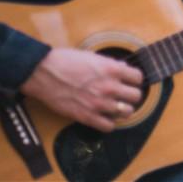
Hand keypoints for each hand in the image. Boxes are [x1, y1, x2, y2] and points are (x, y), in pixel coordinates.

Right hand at [20, 48, 143, 131]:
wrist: (44, 72)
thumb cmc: (66, 60)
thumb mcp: (93, 56)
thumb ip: (110, 64)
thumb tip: (122, 69)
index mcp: (112, 69)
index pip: (138, 77)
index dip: (134, 79)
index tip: (129, 81)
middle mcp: (109, 87)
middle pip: (136, 96)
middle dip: (132, 95)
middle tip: (125, 95)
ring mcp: (99, 103)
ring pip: (127, 113)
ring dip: (123, 110)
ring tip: (116, 107)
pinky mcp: (87, 116)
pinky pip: (109, 126)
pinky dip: (109, 123)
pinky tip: (104, 117)